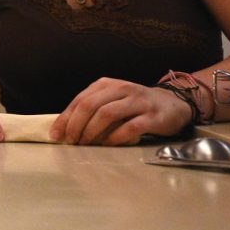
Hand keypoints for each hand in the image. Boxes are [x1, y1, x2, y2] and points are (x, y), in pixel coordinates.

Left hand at [50, 78, 193, 144]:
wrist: (173, 104)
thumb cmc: (135, 106)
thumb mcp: (112, 101)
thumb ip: (92, 110)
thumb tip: (64, 129)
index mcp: (107, 84)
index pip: (80, 100)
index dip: (65, 118)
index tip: (56, 135)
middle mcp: (122, 88)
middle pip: (91, 105)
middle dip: (76, 125)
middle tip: (71, 142)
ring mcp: (139, 101)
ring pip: (107, 114)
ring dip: (92, 131)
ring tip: (86, 144)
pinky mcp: (153, 117)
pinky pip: (130, 127)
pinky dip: (115, 137)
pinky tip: (108, 145)